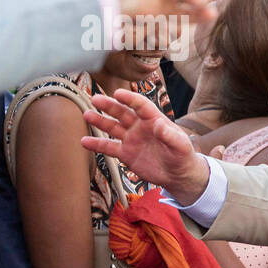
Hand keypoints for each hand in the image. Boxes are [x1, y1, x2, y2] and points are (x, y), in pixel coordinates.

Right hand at [81, 88, 210, 203]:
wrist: (179, 175)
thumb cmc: (183, 156)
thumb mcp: (181, 146)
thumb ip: (170, 135)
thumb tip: (159, 123)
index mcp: (154, 120)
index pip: (141, 105)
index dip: (130, 99)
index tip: (118, 93)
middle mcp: (140, 126)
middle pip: (122, 112)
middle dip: (109, 105)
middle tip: (95, 98)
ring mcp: (131, 139)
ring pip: (112, 127)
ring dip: (100, 121)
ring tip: (87, 115)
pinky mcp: (125, 153)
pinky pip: (108, 147)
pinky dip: (96, 144)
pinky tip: (84, 141)